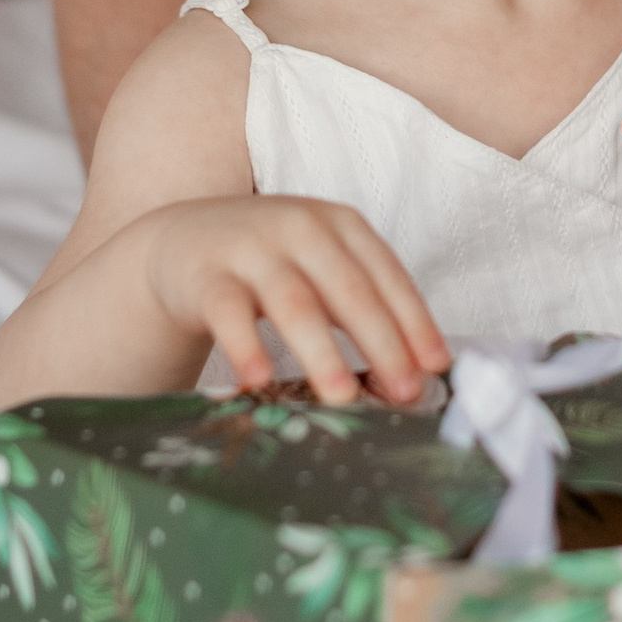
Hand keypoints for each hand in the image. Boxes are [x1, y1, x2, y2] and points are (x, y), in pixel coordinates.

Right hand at [139, 197, 450, 409]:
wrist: (184, 241)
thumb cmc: (272, 264)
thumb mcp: (322, 270)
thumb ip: (364, 310)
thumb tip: (412, 374)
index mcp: (339, 224)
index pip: (386, 274)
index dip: (414, 320)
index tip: (436, 367)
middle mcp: (300, 228)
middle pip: (348, 289)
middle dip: (381, 342)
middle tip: (404, 392)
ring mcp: (251, 249)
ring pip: (293, 302)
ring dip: (321, 352)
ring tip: (342, 397)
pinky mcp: (207, 277)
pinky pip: (228, 313)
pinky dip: (245, 346)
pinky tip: (259, 380)